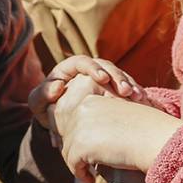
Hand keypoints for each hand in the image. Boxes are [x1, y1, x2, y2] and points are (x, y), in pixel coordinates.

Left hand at [28, 55, 145, 128]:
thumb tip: (57, 87)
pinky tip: (144, 102)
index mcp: (69, 68)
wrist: (60, 121)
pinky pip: (128, 88)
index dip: (93, 68)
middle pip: (106, 66)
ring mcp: (104, 79)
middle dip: (117, 77)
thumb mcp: (38, 104)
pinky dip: (136, 94)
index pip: (82, 61)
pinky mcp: (116, 90)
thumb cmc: (47, 109)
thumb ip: (41, 95)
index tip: (102, 78)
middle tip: (125, 91)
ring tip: (137, 97)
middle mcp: (89, 70)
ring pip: (120, 77)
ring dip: (130, 85)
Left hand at [51, 76, 182, 182]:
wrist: (158, 138)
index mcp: (91, 99)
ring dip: (77, 164)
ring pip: (68, 149)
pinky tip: (89, 180)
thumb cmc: (147, 131)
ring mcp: (79, 125)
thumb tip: (86, 139)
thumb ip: (100, 123)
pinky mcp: (80, 144)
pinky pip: (72, 163)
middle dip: (75, 150)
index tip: (85, 150)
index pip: (73, 119)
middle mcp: (82, 109)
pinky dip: (80, 174)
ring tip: (88, 173)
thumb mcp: (119, 119)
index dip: (77, 136)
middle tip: (85, 164)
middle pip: (68, 134)